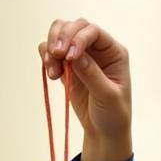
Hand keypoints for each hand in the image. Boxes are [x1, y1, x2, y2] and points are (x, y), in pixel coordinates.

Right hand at [38, 18, 131, 160]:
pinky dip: (46, 58)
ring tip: (51, 70)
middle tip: (55, 56)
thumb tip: (74, 55)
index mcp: (113, 51)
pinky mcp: (67, 68)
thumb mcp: (107, 96)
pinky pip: (52, 53)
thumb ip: (92, 74)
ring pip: (60, 35)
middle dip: (61, 37)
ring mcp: (81, 57)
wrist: (104, 133)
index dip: (78, 38)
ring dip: (51, 48)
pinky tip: (51, 74)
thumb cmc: (113, 114)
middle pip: (74, 27)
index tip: (68, 58)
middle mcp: (97, 49)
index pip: (93, 31)